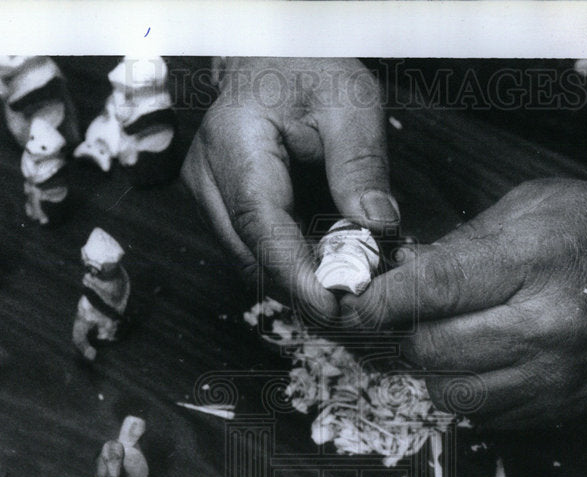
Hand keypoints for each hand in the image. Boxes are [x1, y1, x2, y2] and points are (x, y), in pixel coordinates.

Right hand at [182, 57, 398, 320]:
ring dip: (298, 280)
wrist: (276, 60)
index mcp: (233, 142)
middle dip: (301, 287)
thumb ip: (361, 164)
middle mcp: (207, 176)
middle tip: (353, 305)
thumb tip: (378, 226)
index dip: (294, 271)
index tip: (330, 303)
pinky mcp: (221, 210)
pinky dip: (291, 265)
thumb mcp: (351, 104)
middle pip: (250, 253)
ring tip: (347, 285)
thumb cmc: (310, 71)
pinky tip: (327, 268)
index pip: (259, 222)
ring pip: (250, 261)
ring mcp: (208, 197)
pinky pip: (254, 251)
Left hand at [341, 178, 586, 427]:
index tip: (359, 299)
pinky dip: (464, 389)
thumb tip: (402, 270)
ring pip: (448, 391)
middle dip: (404, 329)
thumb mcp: (538, 207)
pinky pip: (479, 415)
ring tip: (445, 334)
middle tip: (406, 311)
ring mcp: (550, 378)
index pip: (436, 288)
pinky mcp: (553, 409)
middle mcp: (543, 328)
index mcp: (537, 262)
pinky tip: (478, 359)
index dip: (384, 298)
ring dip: (431, 365)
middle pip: (431, 347)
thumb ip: (464, 240)